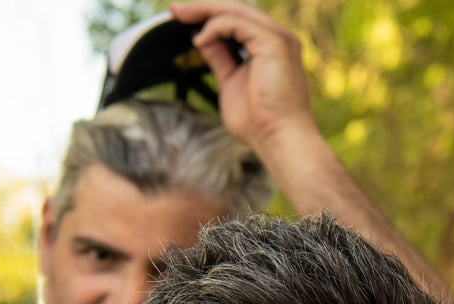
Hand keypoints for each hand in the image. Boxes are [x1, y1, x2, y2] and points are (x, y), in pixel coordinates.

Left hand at [171, 1, 316, 152]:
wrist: (279, 140)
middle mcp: (279, 39)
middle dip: (203, 7)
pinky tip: (200, 41)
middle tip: (174, 10)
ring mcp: (280, 39)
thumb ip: (219, 58)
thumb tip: (202, 39)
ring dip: (204, 10)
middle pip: (237, 9)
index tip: (181, 18)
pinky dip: (215, 27)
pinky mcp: (275, 44)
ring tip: (179, 17)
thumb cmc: (259, 122)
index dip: (209, 15)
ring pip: (236, 10)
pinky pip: (238, 22)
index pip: (239, 20)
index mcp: (271, 48)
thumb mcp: (231, 82)